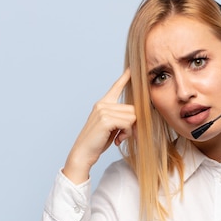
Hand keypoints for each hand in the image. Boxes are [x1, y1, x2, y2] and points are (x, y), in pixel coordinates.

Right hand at [62, 69, 134, 183]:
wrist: (83, 153)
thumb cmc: (98, 142)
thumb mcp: (111, 127)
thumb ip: (121, 118)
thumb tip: (137, 116)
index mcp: (103, 104)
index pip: (115, 87)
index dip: (125, 78)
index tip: (132, 68)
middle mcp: (102, 104)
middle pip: (132, 108)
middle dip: (132, 123)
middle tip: (124, 135)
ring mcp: (103, 111)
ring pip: (131, 116)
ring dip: (129, 130)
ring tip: (118, 137)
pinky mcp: (105, 120)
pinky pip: (128, 123)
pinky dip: (126, 133)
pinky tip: (117, 139)